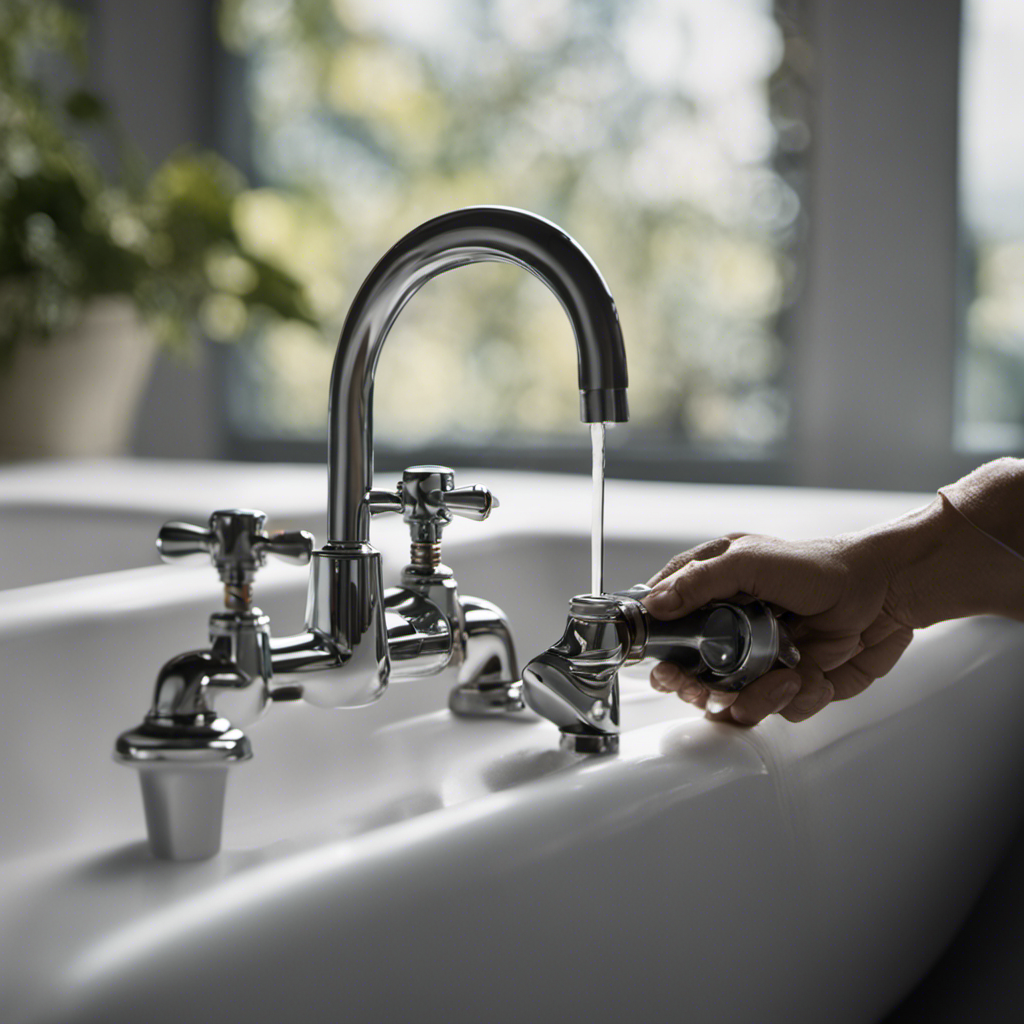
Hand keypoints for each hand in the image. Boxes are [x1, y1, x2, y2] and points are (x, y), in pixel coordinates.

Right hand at [642, 531, 913, 725]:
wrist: (890, 591)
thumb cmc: (823, 566)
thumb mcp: (751, 561)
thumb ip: (700, 582)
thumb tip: (654, 605)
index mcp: (712, 590)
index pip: (665, 625)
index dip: (661, 652)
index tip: (668, 669)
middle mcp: (730, 628)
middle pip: (690, 676)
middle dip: (702, 690)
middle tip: (714, 690)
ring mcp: (759, 658)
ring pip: (732, 702)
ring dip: (755, 700)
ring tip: (785, 679)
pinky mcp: (791, 682)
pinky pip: (779, 710)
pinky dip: (798, 699)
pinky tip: (813, 675)